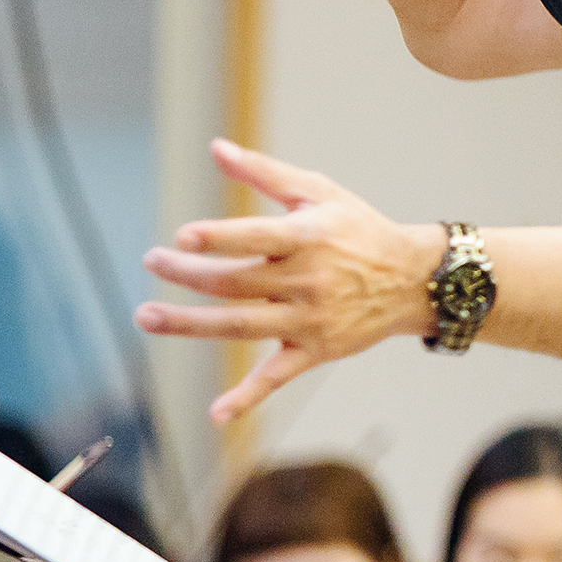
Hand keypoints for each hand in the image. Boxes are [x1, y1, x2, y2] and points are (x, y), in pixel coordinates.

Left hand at [136, 140, 443, 423]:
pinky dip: (248, 397)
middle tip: (152, 262)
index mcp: (308, 238)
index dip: (220, 238)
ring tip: (147, 317)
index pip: (257, 238)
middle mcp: (308, 280)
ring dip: (190, 325)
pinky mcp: (315, 350)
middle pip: (236, 282)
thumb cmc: (359, 229)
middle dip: (188, 274)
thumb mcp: (320, 192)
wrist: (414, 278)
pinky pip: (277, 377)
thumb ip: (265, 173)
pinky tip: (217, 413)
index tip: (183, 237)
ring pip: (241, 325)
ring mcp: (310, 319)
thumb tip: (216, 148)